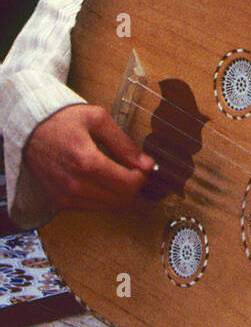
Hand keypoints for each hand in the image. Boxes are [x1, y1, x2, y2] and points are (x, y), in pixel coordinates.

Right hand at [23, 103, 155, 211]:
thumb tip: (147, 164)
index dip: (142, 176)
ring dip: (120, 194)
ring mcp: (66, 195)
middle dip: (134, 186)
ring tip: (117, 174)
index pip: (129, 185)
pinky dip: (103, 198)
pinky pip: (92, 207)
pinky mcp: (59, 201)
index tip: (142, 166)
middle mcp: (75, 184)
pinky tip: (101, 181)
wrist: (28, 127)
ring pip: (109, 207)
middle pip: (122, 200)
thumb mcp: (98, 120)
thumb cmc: (62, 119)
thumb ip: (124, 144)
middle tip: (133, 170)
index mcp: (87, 161)